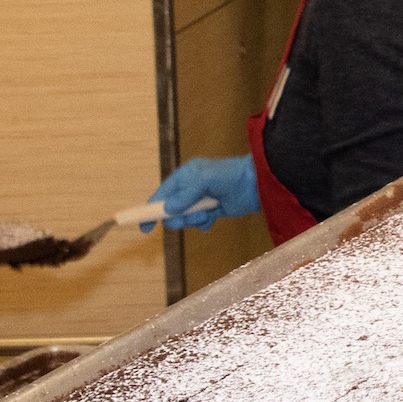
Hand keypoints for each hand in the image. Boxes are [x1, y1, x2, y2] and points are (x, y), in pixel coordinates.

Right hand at [144, 155, 259, 230]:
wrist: (258, 183)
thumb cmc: (230, 175)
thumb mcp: (204, 180)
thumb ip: (185, 195)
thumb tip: (168, 210)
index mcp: (185, 176)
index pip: (162, 194)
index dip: (151, 209)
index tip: (144, 226)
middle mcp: (191, 188)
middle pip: (172, 210)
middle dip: (177, 217)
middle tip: (187, 220)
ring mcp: (202, 200)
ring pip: (186, 218)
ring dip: (193, 220)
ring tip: (206, 214)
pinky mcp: (214, 210)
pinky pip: (200, 222)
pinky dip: (204, 223)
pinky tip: (213, 217)